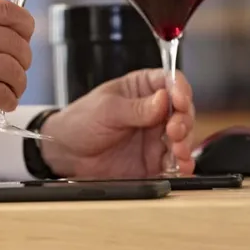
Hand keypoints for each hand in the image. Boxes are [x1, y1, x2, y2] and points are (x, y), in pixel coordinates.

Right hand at [0, 0, 33, 128]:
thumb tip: (6, 30)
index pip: (11, 12)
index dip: (25, 28)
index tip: (25, 37)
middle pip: (18, 45)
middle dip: (22, 61)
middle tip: (14, 71)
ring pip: (15, 71)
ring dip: (17, 84)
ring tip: (8, 90)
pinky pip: (5, 94)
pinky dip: (8, 101)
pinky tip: (1, 102)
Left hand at [39, 69, 194, 177]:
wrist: (65, 153)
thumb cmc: (81, 121)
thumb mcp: (107, 109)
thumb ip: (137, 108)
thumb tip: (164, 99)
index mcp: (142, 89)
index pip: (170, 82)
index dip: (180, 89)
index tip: (180, 100)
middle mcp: (153, 112)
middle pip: (183, 111)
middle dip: (184, 120)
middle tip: (174, 130)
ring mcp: (154, 137)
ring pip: (182, 138)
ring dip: (185, 144)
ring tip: (178, 151)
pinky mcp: (153, 161)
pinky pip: (174, 163)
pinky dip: (181, 165)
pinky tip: (180, 167)